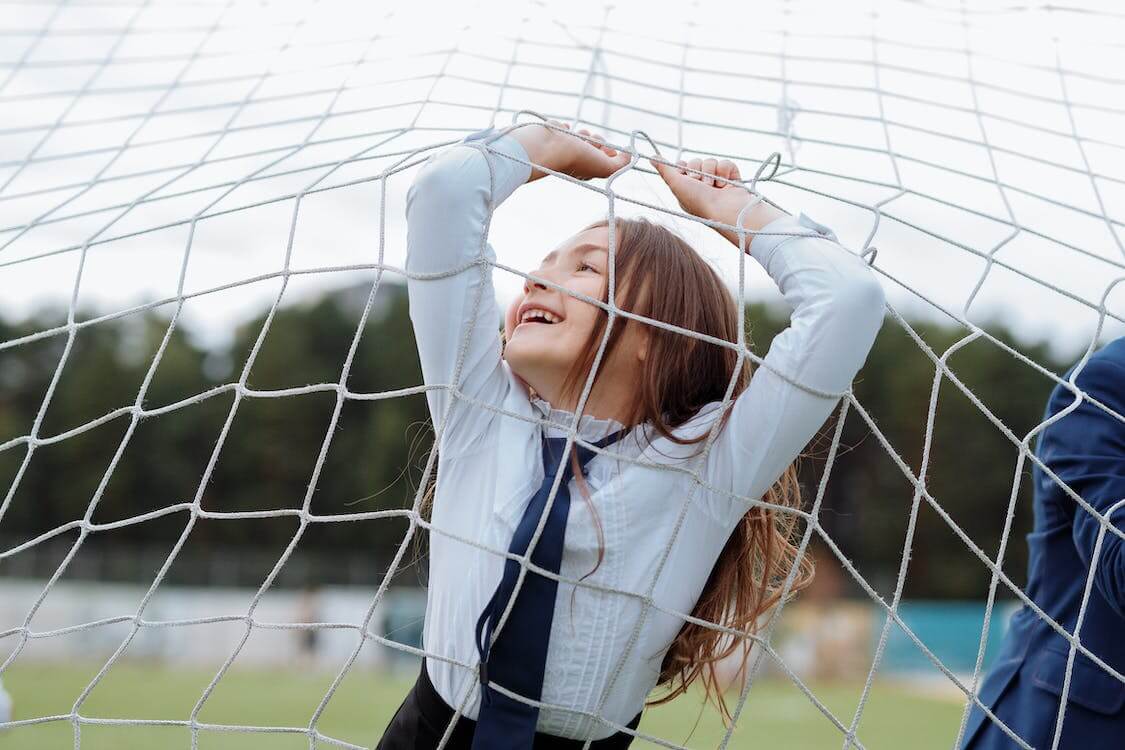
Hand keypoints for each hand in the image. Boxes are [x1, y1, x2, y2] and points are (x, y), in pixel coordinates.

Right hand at [510, 120, 629, 182]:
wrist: (548, 148)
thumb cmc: (577, 159)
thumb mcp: (605, 167)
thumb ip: (620, 164)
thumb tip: (629, 155)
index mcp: (588, 169)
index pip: (605, 158)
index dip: (608, 151)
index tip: (607, 150)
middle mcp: (577, 160)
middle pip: (595, 144)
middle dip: (597, 140)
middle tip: (590, 143)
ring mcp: (565, 148)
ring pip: (583, 135)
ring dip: (585, 133)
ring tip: (579, 135)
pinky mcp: (554, 136)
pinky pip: (564, 128)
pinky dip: (566, 128)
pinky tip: (563, 131)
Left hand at [651, 155, 785, 246]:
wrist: (726, 209)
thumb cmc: (699, 201)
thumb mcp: (677, 185)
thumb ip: (665, 170)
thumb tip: (652, 157)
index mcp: (687, 189)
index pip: (682, 166)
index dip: (683, 167)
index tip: (685, 174)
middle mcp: (702, 186)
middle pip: (696, 161)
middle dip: (698, 170)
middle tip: (701, 185)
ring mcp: (718, 182)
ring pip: (711, 161)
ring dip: (711, 172)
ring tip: (714, 187)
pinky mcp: (732, 178)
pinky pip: (726, 163)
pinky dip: (726, 170)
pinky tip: (726, 184)